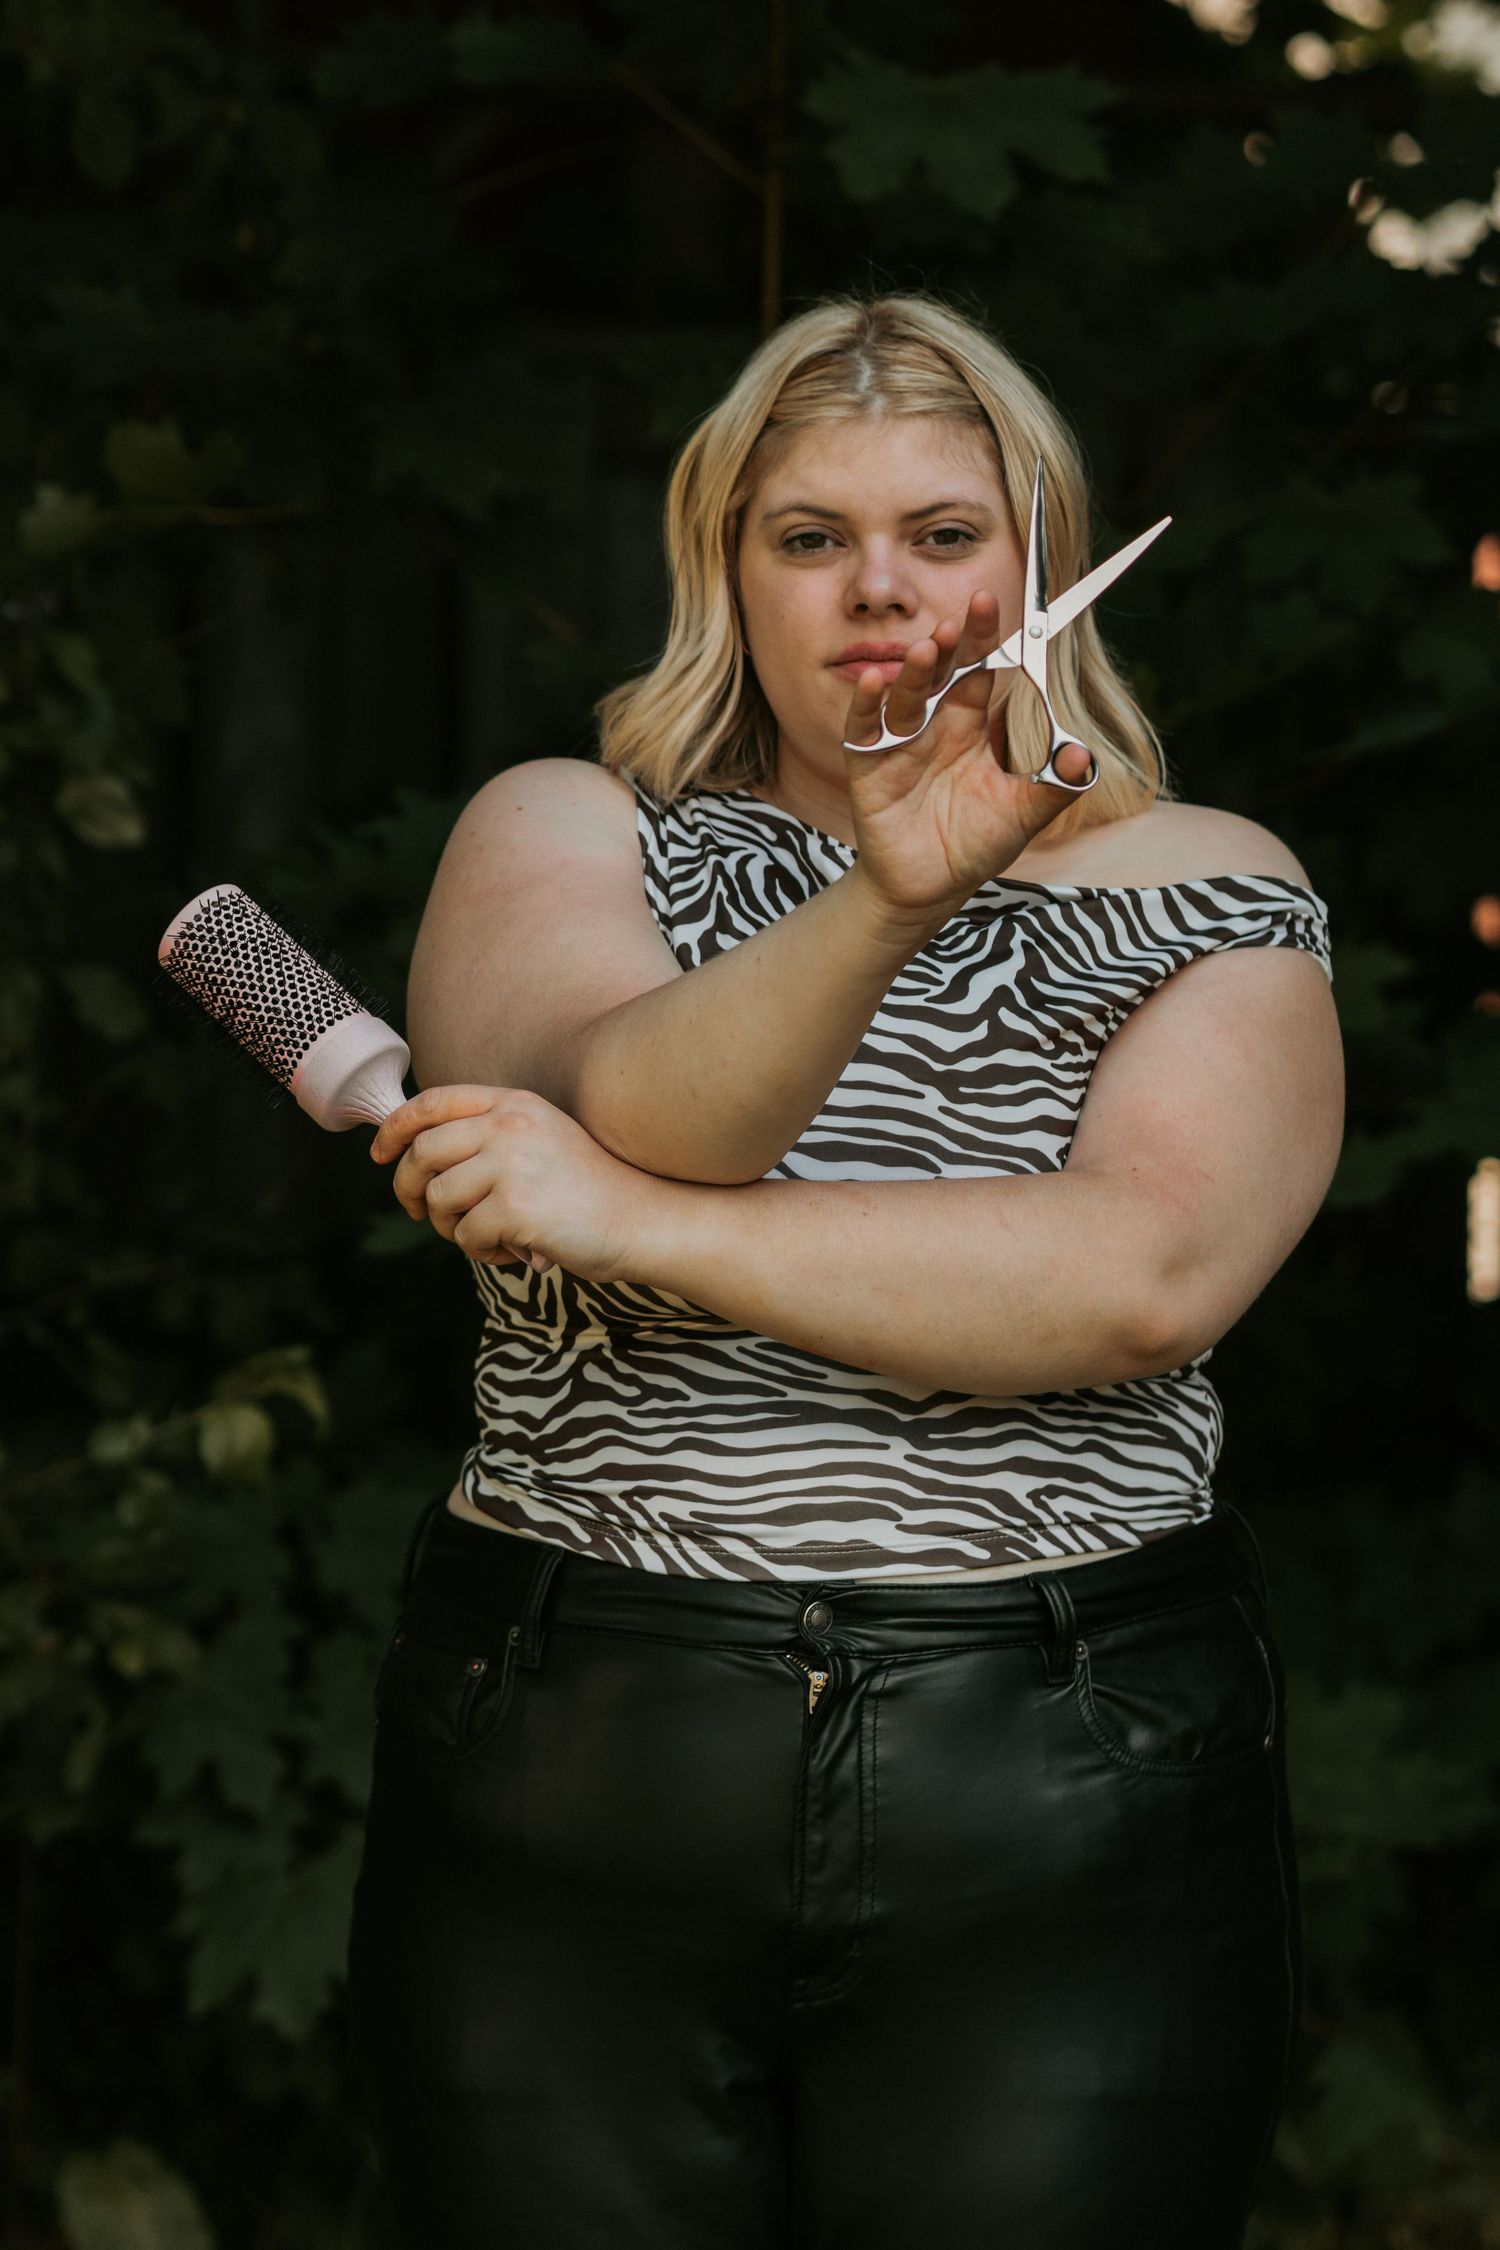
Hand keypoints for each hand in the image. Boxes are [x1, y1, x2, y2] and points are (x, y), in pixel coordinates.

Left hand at [369, 1084, 660, 1285]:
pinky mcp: (515, 1207)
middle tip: (418, 1213)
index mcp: (514, 1104)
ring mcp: (512, 1163)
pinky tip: (519, 1253)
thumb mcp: (541, 1141)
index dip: (394, 1128)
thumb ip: (488, 1137)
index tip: (380, 1154)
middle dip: (408, 1189)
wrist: (645, 1218)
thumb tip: (416, 1159)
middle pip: (422, 1153)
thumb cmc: (591, 1190)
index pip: (432, 1103)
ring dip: (452, 1228)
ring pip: (438, 1199)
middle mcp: (510, 1125)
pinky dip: (484, 1253)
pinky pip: (467, 1236)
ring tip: (489, 1237)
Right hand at [839, 588, 1092, 919]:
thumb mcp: (1023, 813)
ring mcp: (899, 745)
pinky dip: (866, 707)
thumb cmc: (974, 844)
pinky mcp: (869, 770)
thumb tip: (1084, 755)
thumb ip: (1054, 784)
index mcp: (969, 725)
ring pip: (904, 697)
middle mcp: (933, 726)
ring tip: (925, 649)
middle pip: (939, 674)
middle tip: (957, 620)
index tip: (991, 602)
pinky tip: (874, 683)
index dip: (983, 638)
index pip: (978, 669)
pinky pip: (863, 731)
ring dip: (913, 673)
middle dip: (947, 646)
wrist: (931, 889)